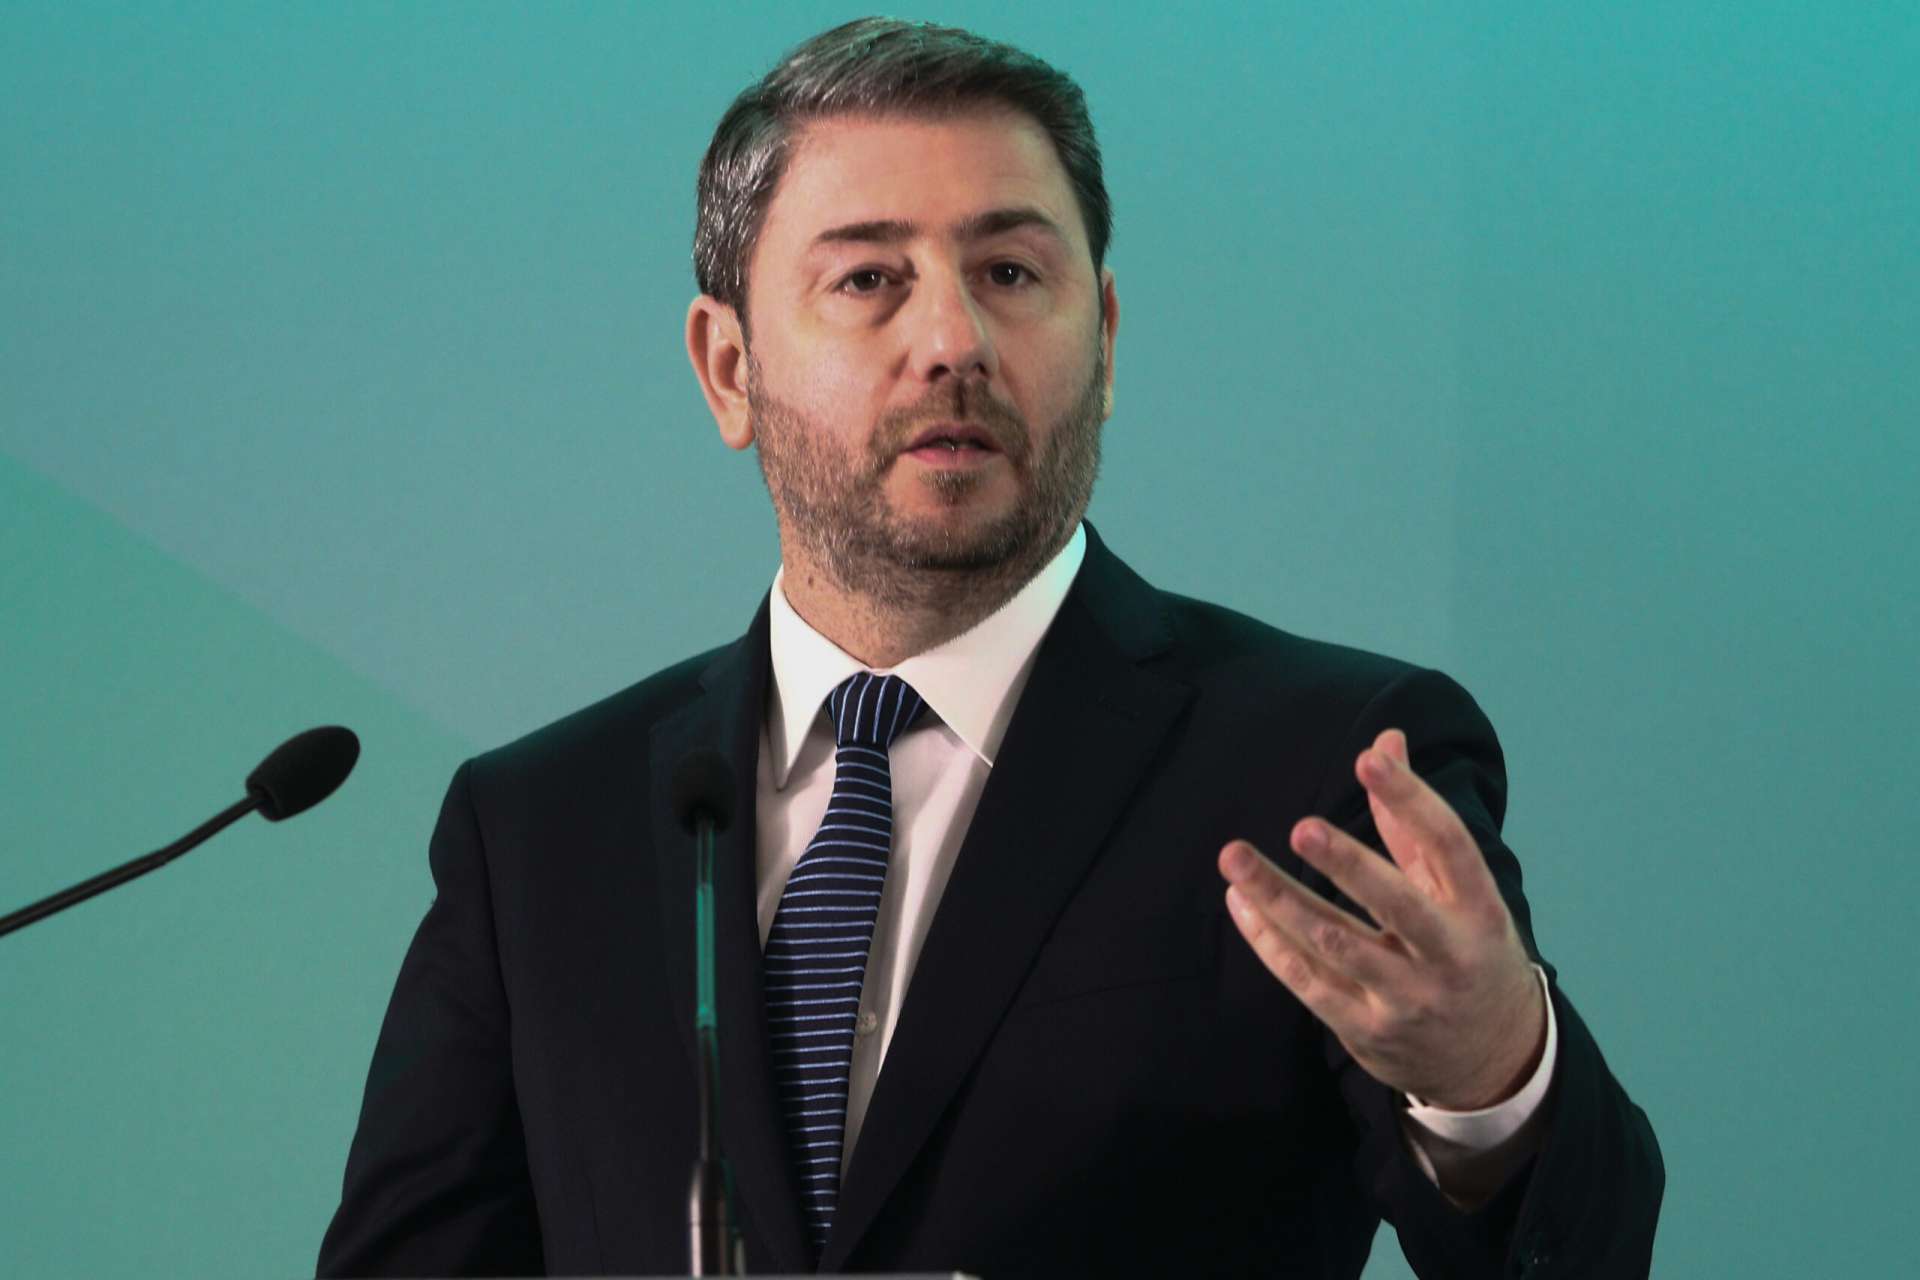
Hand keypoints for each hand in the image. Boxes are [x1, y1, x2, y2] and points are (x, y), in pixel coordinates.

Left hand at [1218, 728, 1545, 1109]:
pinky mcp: (1366, 1030)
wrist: (1493, 1058)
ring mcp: (1406, 998)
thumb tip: (1385, 739)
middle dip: (1348, 865)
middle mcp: (1447, 956)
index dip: (1411, 800)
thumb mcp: (1459, 891)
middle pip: (1395, 904)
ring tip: (1235, 859)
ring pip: (1334, 945)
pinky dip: (1269, 942)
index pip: (1448, 846)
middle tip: (1301, 828)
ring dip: (1279, 901)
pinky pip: (1308, 982)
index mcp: (1479, 910)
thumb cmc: (1467, 950)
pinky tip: (1241, 904)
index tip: (1369, 758)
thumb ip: (1413, 820)